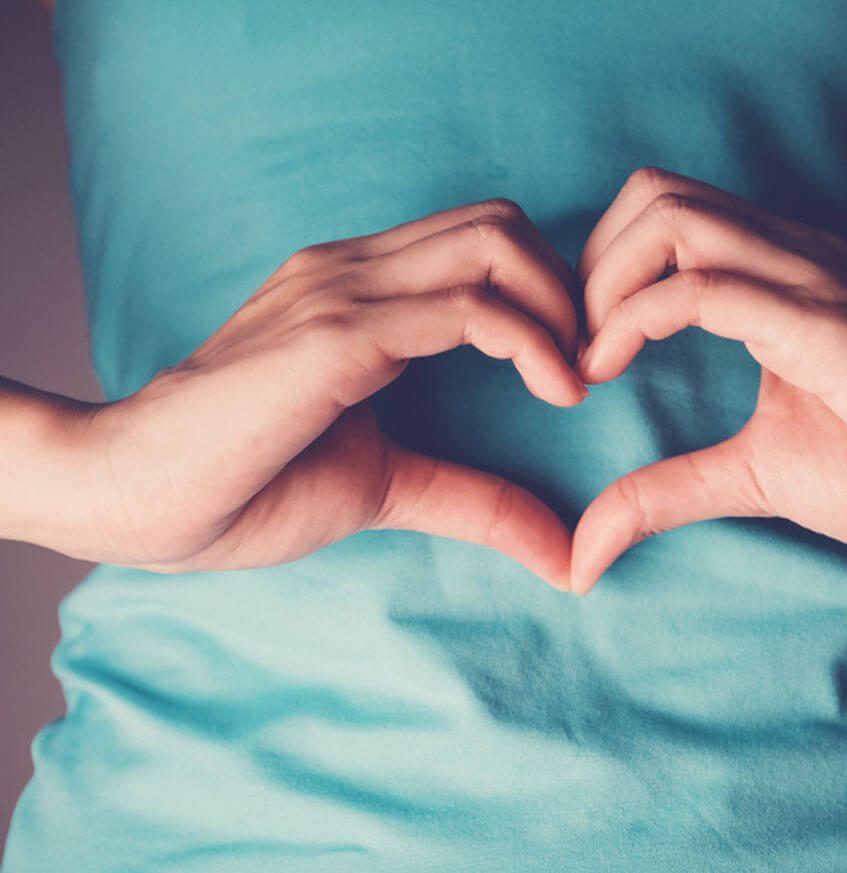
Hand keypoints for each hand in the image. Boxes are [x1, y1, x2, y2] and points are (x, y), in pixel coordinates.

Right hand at [77, 198, 587, 587]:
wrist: (137, 495)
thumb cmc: (245, 484)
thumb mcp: (385, 485)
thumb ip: (474, 500)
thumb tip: (563, 553)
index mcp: (361, 292)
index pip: (482, 241)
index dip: (548, 293)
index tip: (575, 367)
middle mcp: (354, 271)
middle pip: (502, 224)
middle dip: (569, 288)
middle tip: (588, 364)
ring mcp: (343, 293)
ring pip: (495, 246)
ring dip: (561, 307)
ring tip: (576, 380)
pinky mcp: (337, 336)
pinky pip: (467, 308)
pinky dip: (531, 340)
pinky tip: (556, 391)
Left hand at [570, 167, 846, 594]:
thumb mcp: (747, 478)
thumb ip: (662, 494)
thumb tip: (584, 552)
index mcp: (774, 277)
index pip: (659, 217)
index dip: (596, 273)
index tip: (578, 352)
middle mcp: (789, 258)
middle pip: (652, 195)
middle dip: (588, 265)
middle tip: (575, 345)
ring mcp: (810, 281)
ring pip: (671, 220)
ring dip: (603, 284)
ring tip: (590, 359)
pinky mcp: (825, 323)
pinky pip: (705, 288)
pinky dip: (634, 319)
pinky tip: (608, 369)